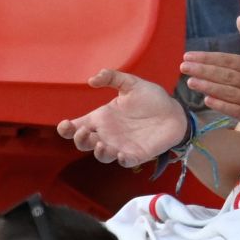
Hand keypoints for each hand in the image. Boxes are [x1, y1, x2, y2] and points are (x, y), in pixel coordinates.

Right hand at [56, 70, 186, 166]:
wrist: (175, 111)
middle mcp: (108, 134)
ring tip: (102, 144)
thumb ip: (112, 77)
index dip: (67, 129)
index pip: (78, 126)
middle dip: (80, 140)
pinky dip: (121, 160)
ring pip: (102, 156)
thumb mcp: (131, 84)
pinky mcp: (137, 154)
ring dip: (99, 152)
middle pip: (85, 144)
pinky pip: (125, 162)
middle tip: (84, 131)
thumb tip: (92, 79)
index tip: (65, 125)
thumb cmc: (151, 98)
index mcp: (103, 118)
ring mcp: (121, 146)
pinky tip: (121, 154)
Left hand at [180, 15, 239, 130]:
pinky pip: (234, 110)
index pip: (229, 60)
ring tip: (190, 81)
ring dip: (209, 86)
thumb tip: (239, 18)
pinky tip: (206, 100)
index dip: (208, 58)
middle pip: (227, 75)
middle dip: (204, 70)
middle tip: (183, 67)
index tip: (188, 56)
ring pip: (229, 92)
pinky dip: (221, 105)